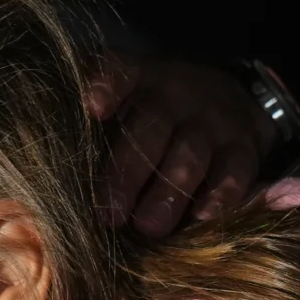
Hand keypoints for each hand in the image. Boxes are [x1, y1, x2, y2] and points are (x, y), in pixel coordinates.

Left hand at [90, 55, 267, 236]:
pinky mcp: (242, 147)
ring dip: (168, 193)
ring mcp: (212, 121)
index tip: (93, 108)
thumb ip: (95, 134)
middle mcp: (175, 95)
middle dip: (127, 174)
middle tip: (109, 215)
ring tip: (148, 228)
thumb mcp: (125, 106)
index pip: (120, 71)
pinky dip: (220, 196)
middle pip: (151, 129)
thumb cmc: (153, 115)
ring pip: (189, 156)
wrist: (227, 99)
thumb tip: (56, 186)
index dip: (107, 85)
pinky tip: (202, 218)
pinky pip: (234, 172)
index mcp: (138, 80)